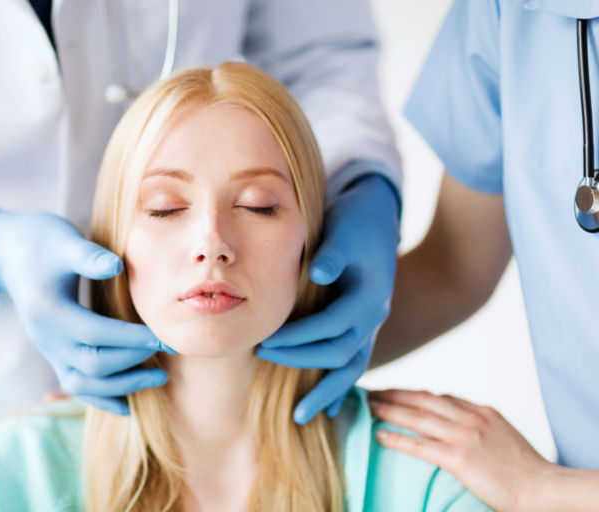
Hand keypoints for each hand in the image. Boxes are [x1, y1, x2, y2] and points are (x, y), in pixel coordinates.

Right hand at [0, 211, 171, 414]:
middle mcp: (46, 337)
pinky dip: (101, 398)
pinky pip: (76, 384)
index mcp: (48, 310)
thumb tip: (117, 266)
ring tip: (159, 378)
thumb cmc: (43, 242)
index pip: (94, 333)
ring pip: (83, 383)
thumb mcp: (65, 242)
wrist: (10, 251)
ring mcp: (48, 348)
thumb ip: (89, 257)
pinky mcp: (54, 353)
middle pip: (91, 364)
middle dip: (134, 362)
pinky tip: (127, 406)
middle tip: (170, 351)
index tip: (163, 336)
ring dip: (122, 386)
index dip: (130, 338)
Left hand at [256, 175, 398, 423]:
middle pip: (340, 352)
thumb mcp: (344, 231)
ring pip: (352, 366)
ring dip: (326, 391)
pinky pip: (354, 361)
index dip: (298, 336)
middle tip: (262, 355)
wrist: (376, 217)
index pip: (331, 325)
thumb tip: (318, 274)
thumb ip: (333, 254)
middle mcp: (374, 316)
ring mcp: (372, 324)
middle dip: (300, 359)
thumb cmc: (354, 223)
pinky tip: (326, 406)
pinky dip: (339, 384)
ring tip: (301, 417)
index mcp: (370, 296)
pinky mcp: (364, 325)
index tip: (266, 339)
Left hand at [369, 389, 556, 511]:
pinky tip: (379, 434)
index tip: (393, 391)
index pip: (439, 396)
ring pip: (416, 416)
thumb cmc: (525, 470)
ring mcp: (464, 436)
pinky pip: (418, 445)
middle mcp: (470, 417)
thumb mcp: (503, 434)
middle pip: (422, 399)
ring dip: (388, 409)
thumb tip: (454, 419)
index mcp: (482, 411)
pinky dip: (396, 437)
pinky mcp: (458, 458)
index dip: (412, 392)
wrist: (543, 489)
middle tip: (370, 391)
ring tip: (368, 406)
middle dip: (393, 393)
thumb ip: (479, 424)